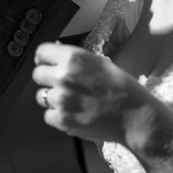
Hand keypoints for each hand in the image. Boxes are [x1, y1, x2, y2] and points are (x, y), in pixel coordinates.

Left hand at [32, 42, 154, 145]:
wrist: (135, 116)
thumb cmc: (120, 87)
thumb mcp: (98, 62)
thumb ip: (73, 59)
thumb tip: (52, 55)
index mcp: (73, 58)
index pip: (40, 53)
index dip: (44, 60)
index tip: (48, 65)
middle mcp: (63, 76)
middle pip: (37, 75)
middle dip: (48, 80)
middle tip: (64, 86)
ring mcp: (61, 99)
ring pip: (42, 96)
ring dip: (54, 99)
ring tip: (73, 102)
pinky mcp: (62, 120)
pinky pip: (48, 115)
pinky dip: (58, 117)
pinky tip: (75, 114)